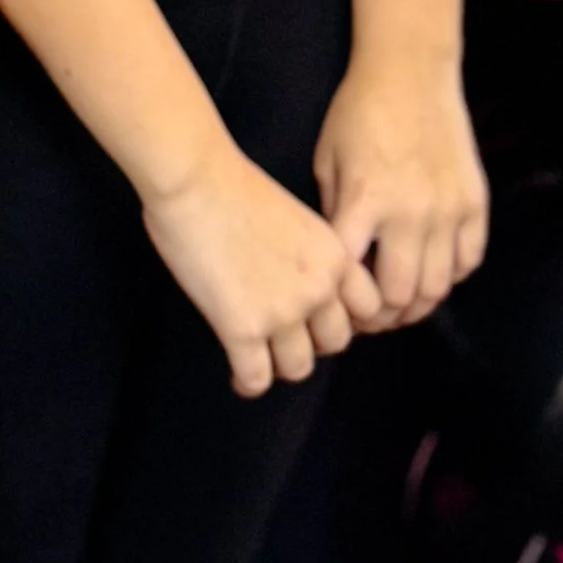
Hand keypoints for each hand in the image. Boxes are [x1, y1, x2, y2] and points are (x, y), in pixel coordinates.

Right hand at [141, 148, 381, 398]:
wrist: (194, 178)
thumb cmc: (231, 183)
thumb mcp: (296, 216)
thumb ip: (309, 254)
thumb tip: (295, 282)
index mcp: (335, 257)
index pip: (369, 308)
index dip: (344, 316)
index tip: (322, 319)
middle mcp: (319, 290)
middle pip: (335, 343)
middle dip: (311, 342)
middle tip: (284, 336)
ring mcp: (282, 313)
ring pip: (298, 368)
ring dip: (279, 365)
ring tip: (259, 357)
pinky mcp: (243, 328)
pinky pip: (256, 378)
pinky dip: (248, 383)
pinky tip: (237, 375)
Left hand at [313, 62, 488, 328]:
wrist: (410, 74)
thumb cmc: (357, 115)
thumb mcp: (327, 162)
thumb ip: (334, 214)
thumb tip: (339, 264)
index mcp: (364, 202)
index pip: (353, 279)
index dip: (344, 304)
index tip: (339, 309)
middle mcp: (409, 214)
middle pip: (400, 294)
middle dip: (382, 315)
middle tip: (371, 316)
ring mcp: (448, 210)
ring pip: (438, 286)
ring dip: (417, 303)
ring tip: (401, 303)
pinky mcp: (475, 204)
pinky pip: (468, 261)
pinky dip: (450, 276)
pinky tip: (432, 270)